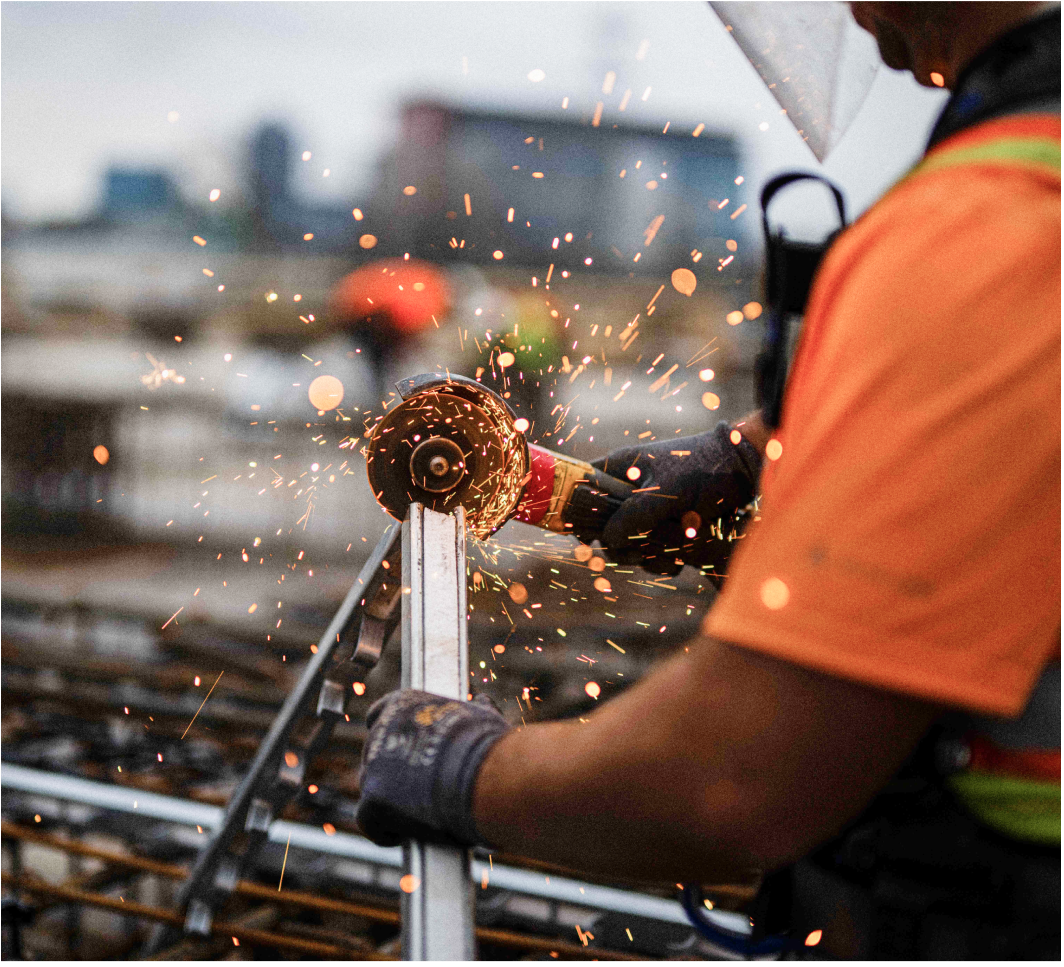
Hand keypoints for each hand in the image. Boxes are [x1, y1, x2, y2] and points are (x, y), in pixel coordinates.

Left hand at [356, 690, 510, 847]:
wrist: (486, 777)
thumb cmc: (489, 747)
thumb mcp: (482, 718)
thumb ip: (474, 711)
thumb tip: (483, 702)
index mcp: (403, 704)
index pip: (378, 715)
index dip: (392, 737)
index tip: (404, 751)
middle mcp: (382, 730)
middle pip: (374, 754)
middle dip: (391, 771)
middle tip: (417, 788)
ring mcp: (374, 766)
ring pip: (371, 787)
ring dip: (389, 800)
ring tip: (416, 814)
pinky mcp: (372, 801)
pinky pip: (369, 821)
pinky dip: (384, 831)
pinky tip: (403, 835)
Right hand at [590, 421, 761, 576]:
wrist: (746, 471)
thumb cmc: (703, 470)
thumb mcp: (665, 492)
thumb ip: (631, 516)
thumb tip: (605, 541)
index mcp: (620, 468)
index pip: (582, 491)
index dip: (581, 516)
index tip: (589, 538)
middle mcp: (629, 490)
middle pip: (604, 528)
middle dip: (621, 546)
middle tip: (640, 549)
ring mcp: (648, 511)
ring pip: (629, 545)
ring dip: (646, 556)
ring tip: (670, 553)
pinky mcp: (666, 527)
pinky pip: (652, 552)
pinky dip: (663, 560)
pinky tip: (679, 560)